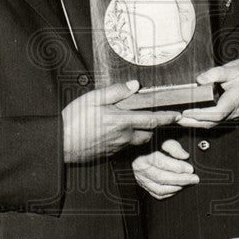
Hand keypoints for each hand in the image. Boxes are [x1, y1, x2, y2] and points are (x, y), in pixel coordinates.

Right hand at [62, 80, 179, 162]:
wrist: (61, 143)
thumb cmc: (74, 120)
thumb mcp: (93, 98)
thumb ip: (116, 91)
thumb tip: (133, 85)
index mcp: (122, 121)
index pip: (152, 119)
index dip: (167, 117)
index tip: (177, 116)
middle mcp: (123, 136)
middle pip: (148, 132)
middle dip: (152, 126)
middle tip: (150, 117)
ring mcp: (117, 147)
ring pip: (136, 140)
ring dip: (139, 132)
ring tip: (128, 123)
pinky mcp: (110, 153)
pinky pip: (125, 146)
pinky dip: (126, 139)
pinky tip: (114, 132)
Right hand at [132, 138, 199, 199]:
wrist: (143, 153)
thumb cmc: (155, 147)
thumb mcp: (164, 142)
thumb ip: (174, 147)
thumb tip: (184, 156)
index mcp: (144, 156)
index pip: (161, 162)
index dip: (177, 166)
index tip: (190, 169)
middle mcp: (141, 170)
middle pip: (161, 178)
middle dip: (181, 179)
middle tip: (194, 179)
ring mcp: (142, 180)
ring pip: (159, 189)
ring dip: (176, 187)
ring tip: (188, 183)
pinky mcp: (146, 188)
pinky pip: (158, 195)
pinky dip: (171, 193)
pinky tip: (179, 187)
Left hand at [177, 59, 238, 128]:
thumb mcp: (231, 68)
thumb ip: (215, 73)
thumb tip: (200, 80)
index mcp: (237, 98)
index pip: (218, 112)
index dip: (201, 114)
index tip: (187, 112)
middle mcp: (237, 110)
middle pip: (213, 122)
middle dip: (194, 122)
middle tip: (178, 119)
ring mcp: (235, 114)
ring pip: (214, 124)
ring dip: (197, 123)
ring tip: (181, 119)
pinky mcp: (231, 115)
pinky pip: (216, 121)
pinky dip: (203, 120)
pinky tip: (192, 117)